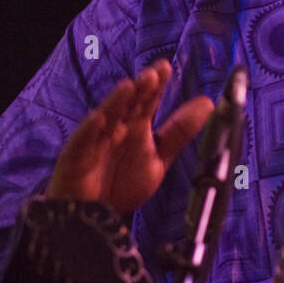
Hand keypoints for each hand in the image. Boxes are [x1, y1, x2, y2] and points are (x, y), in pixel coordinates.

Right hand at [45, 59, 213, 214]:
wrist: (95, 215)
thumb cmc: (123, 182)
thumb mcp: (159, 157)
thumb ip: (180, 131)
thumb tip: (207, 103)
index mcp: (136, 127)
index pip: (147, 101)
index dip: (156, 85)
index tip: (165, 68)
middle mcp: (116, 128)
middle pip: (129, 105)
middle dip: (140, 89)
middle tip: (153, 74)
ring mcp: (95, 141)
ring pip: (107, 117)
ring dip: (117, 102)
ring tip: (129, 86)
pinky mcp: (76, 157)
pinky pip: (82, 142)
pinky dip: (89, 130)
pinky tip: (98, 119)